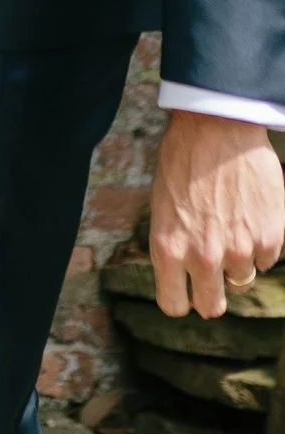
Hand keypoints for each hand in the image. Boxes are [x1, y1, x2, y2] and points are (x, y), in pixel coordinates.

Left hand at [149, 109, 284, 318]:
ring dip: (237, 260)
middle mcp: (203, 257)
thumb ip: (174, 244)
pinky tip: (250, 214)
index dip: (180, 299)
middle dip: (212, 294)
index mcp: (168, 249)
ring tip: (231, 224)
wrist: (217, 127)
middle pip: (212, 306)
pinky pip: (267, 259)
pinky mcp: (270, 238)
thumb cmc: (183, 159)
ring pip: (241, 279)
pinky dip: (260, 243)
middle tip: (214, 275)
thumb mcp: (162, 205)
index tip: (185, 291)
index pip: (173, 304)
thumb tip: (182, 272)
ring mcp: (239, 250)